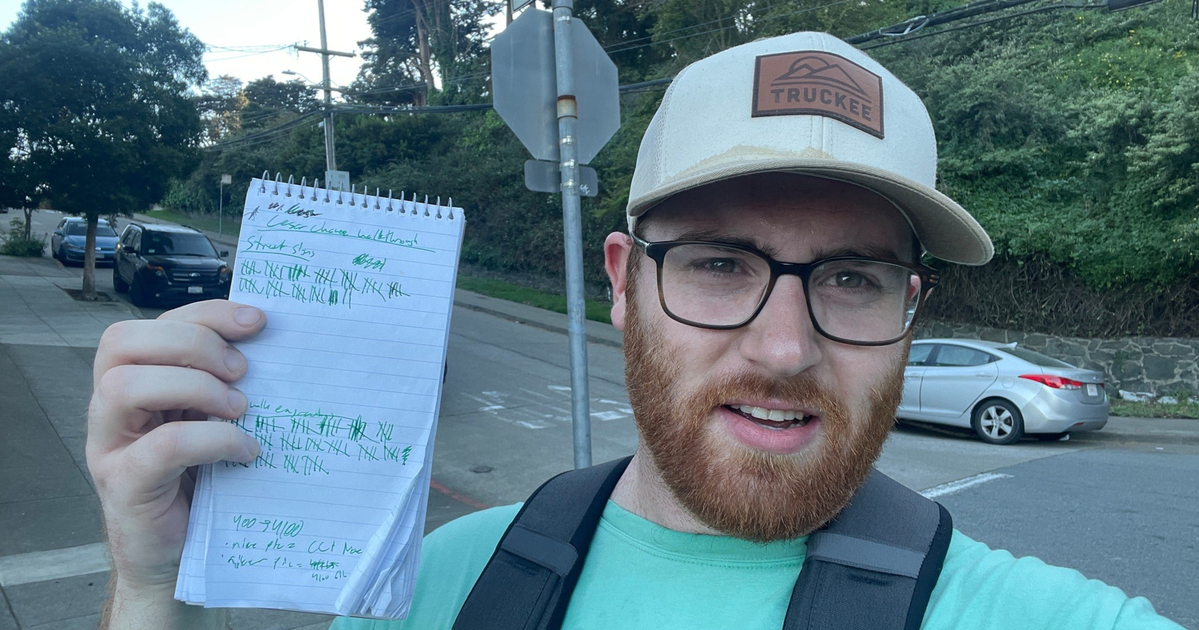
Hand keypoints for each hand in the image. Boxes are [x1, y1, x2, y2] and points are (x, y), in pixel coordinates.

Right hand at [86, 300, 265, 626]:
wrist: (181, 553)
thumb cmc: (203, 478)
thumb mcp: (214, 418)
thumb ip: (225, 381)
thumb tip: (274, 341)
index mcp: (135, 379)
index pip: (153, 324)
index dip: (204, 313)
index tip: (256, 320)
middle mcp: (110, 408)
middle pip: (122, 342)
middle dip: (193, 344)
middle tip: (242, 371)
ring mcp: (110, 446)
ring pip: (125, 387)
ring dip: (193, 387)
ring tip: (240, 408)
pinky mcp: (125, 484)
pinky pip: (162, 447)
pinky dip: (213, 439)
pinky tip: (246, 450)